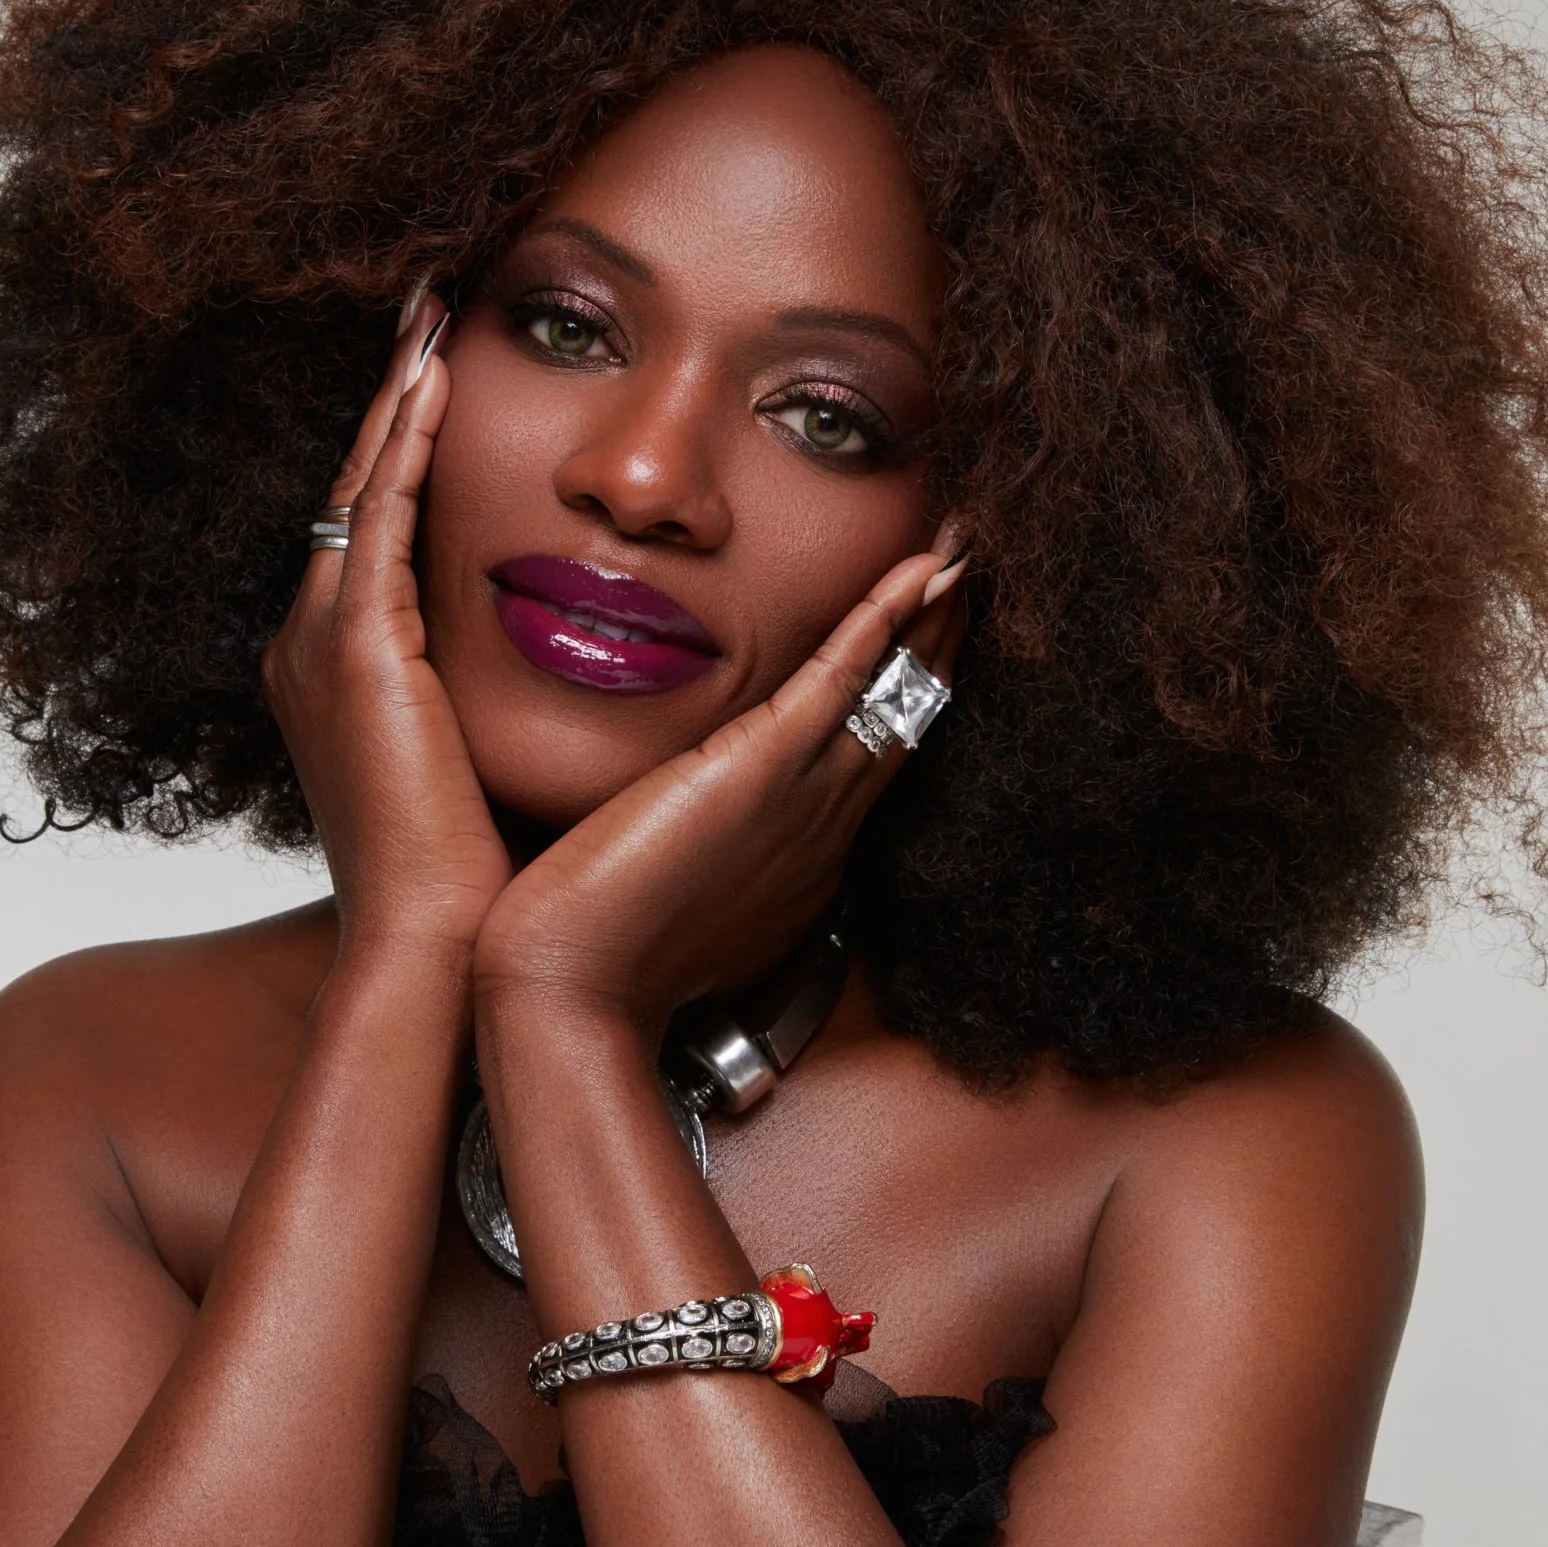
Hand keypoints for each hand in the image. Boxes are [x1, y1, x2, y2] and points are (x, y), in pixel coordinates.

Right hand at [263, 294, 512, 967]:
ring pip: (362, 487)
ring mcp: (320, 647)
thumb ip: (495, 700)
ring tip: (429, 314)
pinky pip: (380, 519)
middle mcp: (310, 648)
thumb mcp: (479, 765)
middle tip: (426, 309)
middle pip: (356, 488)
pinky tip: (436, 381)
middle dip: (392, 399)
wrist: (434, 952)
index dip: (404, 448)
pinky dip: (404, 445)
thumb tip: (568, 666)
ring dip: (398, 397)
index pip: (374, 530)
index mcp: (339, 675)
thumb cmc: (474, 882)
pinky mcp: (355, 654)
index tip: (443, 376)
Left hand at [472, 537, 967, 1043]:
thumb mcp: (671, 896)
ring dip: (934, 617)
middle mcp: (822, 826)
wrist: (570, 992)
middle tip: (977, 575)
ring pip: (894, 690)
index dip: (908, 690)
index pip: (873, 754)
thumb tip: (687, 830)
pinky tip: (925, 573)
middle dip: (942, 640)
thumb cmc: (601, 956)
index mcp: (802, 856)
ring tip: (967, 554)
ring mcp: (802, 797)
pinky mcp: (762, 770)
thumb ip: (699, 856)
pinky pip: (842, 680)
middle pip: (905, 715)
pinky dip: (886, 619)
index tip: (930, 636)